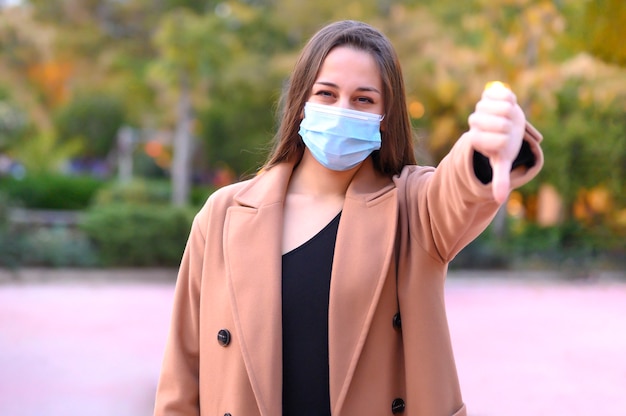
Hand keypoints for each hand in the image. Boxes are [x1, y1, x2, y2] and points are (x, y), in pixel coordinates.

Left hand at [468, 82, 525, 203]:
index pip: (498, 141)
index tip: (504, 142)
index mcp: (476, 139)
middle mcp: (475, 123)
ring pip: (504, 109)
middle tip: (507, 129)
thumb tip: (499, 200)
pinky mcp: (489, 93)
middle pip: (502, 124)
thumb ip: (498, 178)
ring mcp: (481, 107)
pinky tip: (506, 105)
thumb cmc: (504, 145)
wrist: (504, 124)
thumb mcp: (501, 161)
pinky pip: (505, 95)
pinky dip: (511, 100)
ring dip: (511, 116)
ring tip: (506, 118)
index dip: (506, 142)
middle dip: (510, 128)